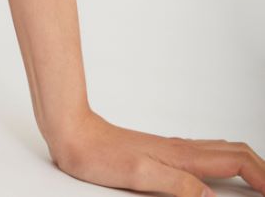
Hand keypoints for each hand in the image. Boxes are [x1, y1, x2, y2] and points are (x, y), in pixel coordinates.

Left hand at [52, 110, 264, 195]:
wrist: (73, 133)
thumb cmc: (100, 155)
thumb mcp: (140, 176)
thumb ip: (179, 186)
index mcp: (183, 156)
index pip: (238, 161)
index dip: (262, 176)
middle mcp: (183, 150)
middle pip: (237, 152)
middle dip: (261, 170)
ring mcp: (173, 150)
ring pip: (222, 152)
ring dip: (246, 166)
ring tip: (258, 185)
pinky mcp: (162, 154)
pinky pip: (205, 156)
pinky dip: (225, 165)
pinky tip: (218, 179)